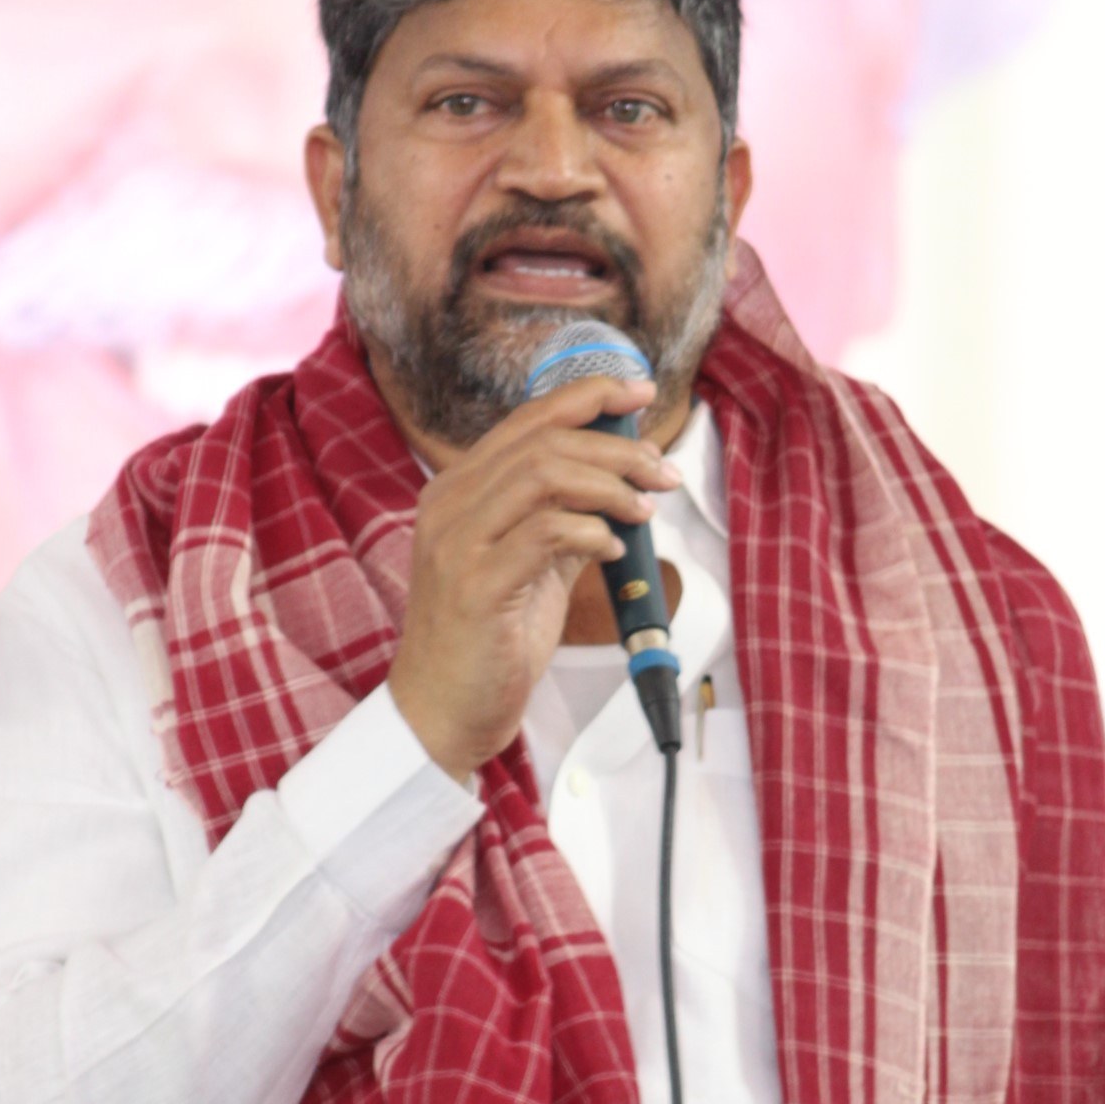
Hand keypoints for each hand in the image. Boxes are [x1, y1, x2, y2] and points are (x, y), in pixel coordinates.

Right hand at [387, 376, 680, 781]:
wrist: (443, 711)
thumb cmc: (487, 641)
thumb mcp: (531, 569)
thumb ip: (563, 524)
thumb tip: (619, 489)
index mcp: (458, 490)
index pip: (528, 419)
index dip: (589, 396)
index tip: (640, 392)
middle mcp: (449, 504)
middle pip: (544, 440)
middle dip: (616, 446)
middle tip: (661, 470)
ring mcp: (457, 542)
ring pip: (544, 474)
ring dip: (610, 484)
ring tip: (645, 508)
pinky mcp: (475, 584)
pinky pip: (545, 533)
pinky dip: (592, 532)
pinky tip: (613, 552)